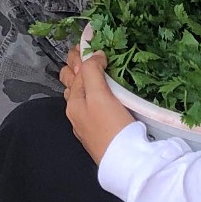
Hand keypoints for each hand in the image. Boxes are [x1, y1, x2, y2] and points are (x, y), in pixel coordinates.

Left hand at [60, 48, 133, 164]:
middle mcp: (76, 113)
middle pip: (72, 82)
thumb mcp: (100, 96)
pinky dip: (95, 94)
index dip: (80, 53)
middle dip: (78, 65)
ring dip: (86, 79)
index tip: (90, 38)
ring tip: (96, 67)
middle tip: (92, 50)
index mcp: (74, 102)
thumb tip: (92, 55)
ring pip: (82, 95)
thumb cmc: (111, 128)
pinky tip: (104, 93)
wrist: (128, 164)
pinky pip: (92, 106)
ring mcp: (87, 123)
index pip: (73, 70)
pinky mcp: (100, 132)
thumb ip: (93, 72)